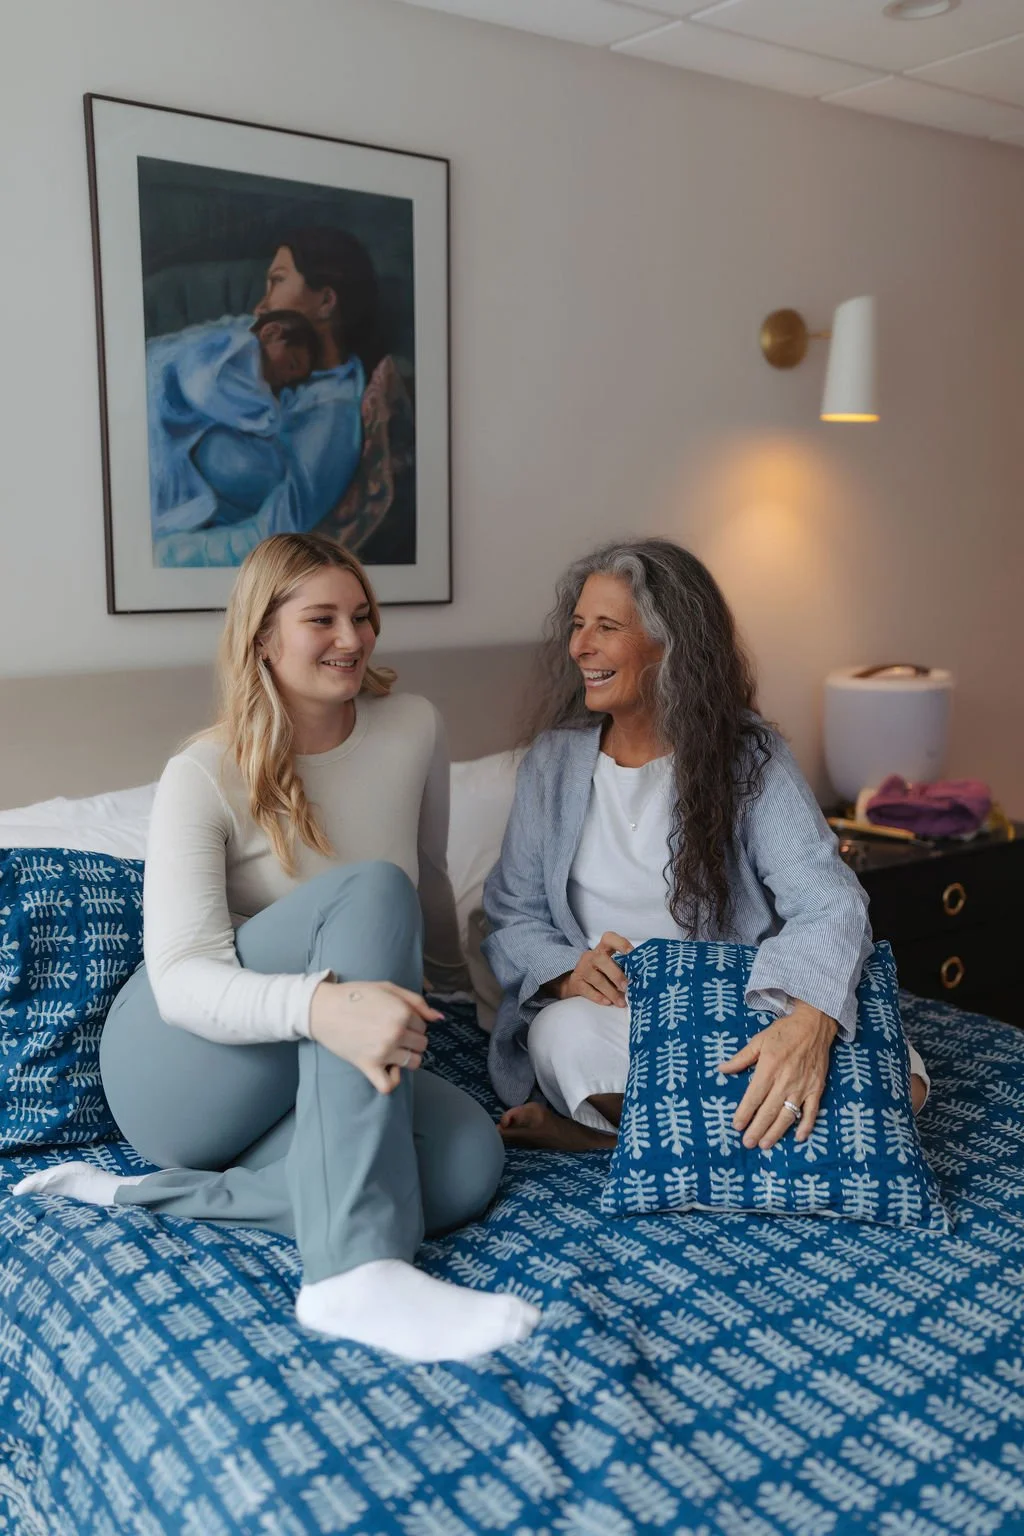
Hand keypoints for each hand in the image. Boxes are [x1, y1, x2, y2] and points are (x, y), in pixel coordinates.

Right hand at [309, 980, 441, 1094]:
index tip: (396, 1020)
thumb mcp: (388, 988)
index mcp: (402, 1012)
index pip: (423, 1026)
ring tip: (392, 1049)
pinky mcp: (368, 1066)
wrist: (323, 1008)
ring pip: (413, 1063)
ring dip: (406, 1057)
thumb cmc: (356, 995)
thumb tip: (439, 1018)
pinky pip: (389, 1085)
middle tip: (393, 1033)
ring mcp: (383, 1052)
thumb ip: (417, 1002)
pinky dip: (393, 1080)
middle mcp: (395, 1033)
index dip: (413, 1023)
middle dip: (411, 1040)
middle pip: (421, 1045)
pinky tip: (390, 1068)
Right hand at [552, 933, 632, 1006]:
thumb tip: (640, 978)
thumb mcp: (610, 965)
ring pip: (597, 979)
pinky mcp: (576, 982)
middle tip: (627, 987)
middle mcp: (591, 956)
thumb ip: (622, 967)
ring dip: (611, 992)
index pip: (609, 938)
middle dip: (616, 975)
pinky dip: (599, 997)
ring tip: (621, 1002)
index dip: (621, 944)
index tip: (632, 953)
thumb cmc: (600, 972)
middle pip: (602, 960)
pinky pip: (588, 990)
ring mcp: (582, 968)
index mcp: (602, 948)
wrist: (576, 982)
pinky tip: (608, 1002)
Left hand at [718, 999, 836, 1149]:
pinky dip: (806, 1126)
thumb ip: (741, 1058)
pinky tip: (798, 1138)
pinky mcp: (817, 1088)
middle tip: (747, 1143)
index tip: (736, 1126)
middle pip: (769, 1110)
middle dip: (757, 1128)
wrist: (814, 1025)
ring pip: (788, 1115)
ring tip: (765, 1144)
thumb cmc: (783, 1032)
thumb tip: (721, 1069)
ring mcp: (803, 1086)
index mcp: (769, 1067)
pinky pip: (812, 1111)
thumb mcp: (759, 1040)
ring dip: (776, 1132)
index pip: (754, 1096)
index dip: (744, 1113)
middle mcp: (786, 1080)